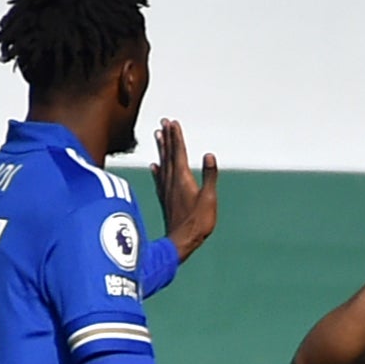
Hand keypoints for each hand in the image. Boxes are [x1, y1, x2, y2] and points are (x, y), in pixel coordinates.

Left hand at [151, 120, 219, 259]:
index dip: (176, 136)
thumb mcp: (209, 198)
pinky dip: (157, 169)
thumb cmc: (197, 222)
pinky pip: (159, 178)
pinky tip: (154, 165)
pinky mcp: (165, 198)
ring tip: (158, 136)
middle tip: (163, 122)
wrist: (181, 241)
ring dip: (161, 149)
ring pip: (163, 163)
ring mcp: (166, 189)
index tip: (173, 123)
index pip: (179, 152)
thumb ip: (210, 176)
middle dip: (167, 137)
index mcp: (182, 178)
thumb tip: (209, 155)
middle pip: (168, 154)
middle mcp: (171, 180)